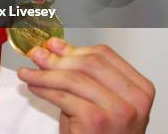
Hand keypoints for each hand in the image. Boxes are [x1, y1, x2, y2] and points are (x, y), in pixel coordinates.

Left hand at [17, 38, 154, 132]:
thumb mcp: (96, 100)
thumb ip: (81, 73)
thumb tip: (55, 47)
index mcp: (139, 89)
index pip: (104, 55)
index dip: (73, 48)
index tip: (52, 46)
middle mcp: (134, 100)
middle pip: (89, 63)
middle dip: (57, 58)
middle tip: (36, 56)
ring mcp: (118, 111)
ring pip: (73, 78)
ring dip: (44, 74)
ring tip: (27, 73)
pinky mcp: (97, 121)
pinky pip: (62, 96)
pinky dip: (43, 88)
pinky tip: (34, 86)